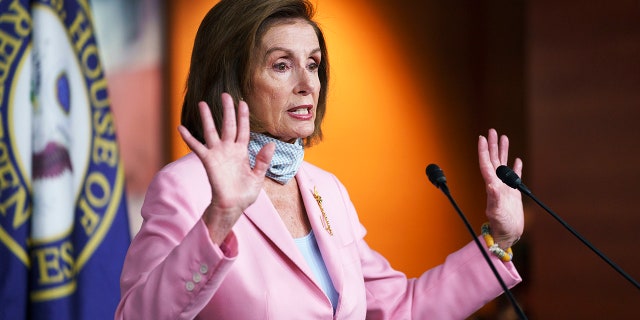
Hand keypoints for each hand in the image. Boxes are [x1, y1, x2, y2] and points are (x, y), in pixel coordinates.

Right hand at [178, 93, 274, 243]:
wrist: (233, 207)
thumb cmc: (245, 194)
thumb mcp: (258, 177)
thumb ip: (263, 160)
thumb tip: (271, 144)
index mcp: (242, 152)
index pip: (243, 130)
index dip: (243, 117)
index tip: (243, 102)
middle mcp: (229, 149)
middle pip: (228, 125)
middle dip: (227, 110)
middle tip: (225, 95)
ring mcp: (217, 154)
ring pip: (211, 131)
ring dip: (207, 118)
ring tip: (202, 103)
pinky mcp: (208, 161)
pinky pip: (197, 147)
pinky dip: (189, 138)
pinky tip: (181, 128)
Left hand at [478, 129, 523, 248]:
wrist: (507, 235)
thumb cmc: (501, 226)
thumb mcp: (495, 212)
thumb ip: (493, 199)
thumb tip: (491, 186)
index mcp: (492, 186)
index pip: (486, 164)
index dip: (484, 151)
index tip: (482, 138)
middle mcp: (497, 184)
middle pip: (494, 160)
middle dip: (493, 145)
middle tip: (492, 131)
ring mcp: (505, 188)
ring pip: (503, 165)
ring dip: (503, 151)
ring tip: (503, 137)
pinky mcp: (513, 193)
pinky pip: (514, 176)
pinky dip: (515, 167)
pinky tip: (516, 159)